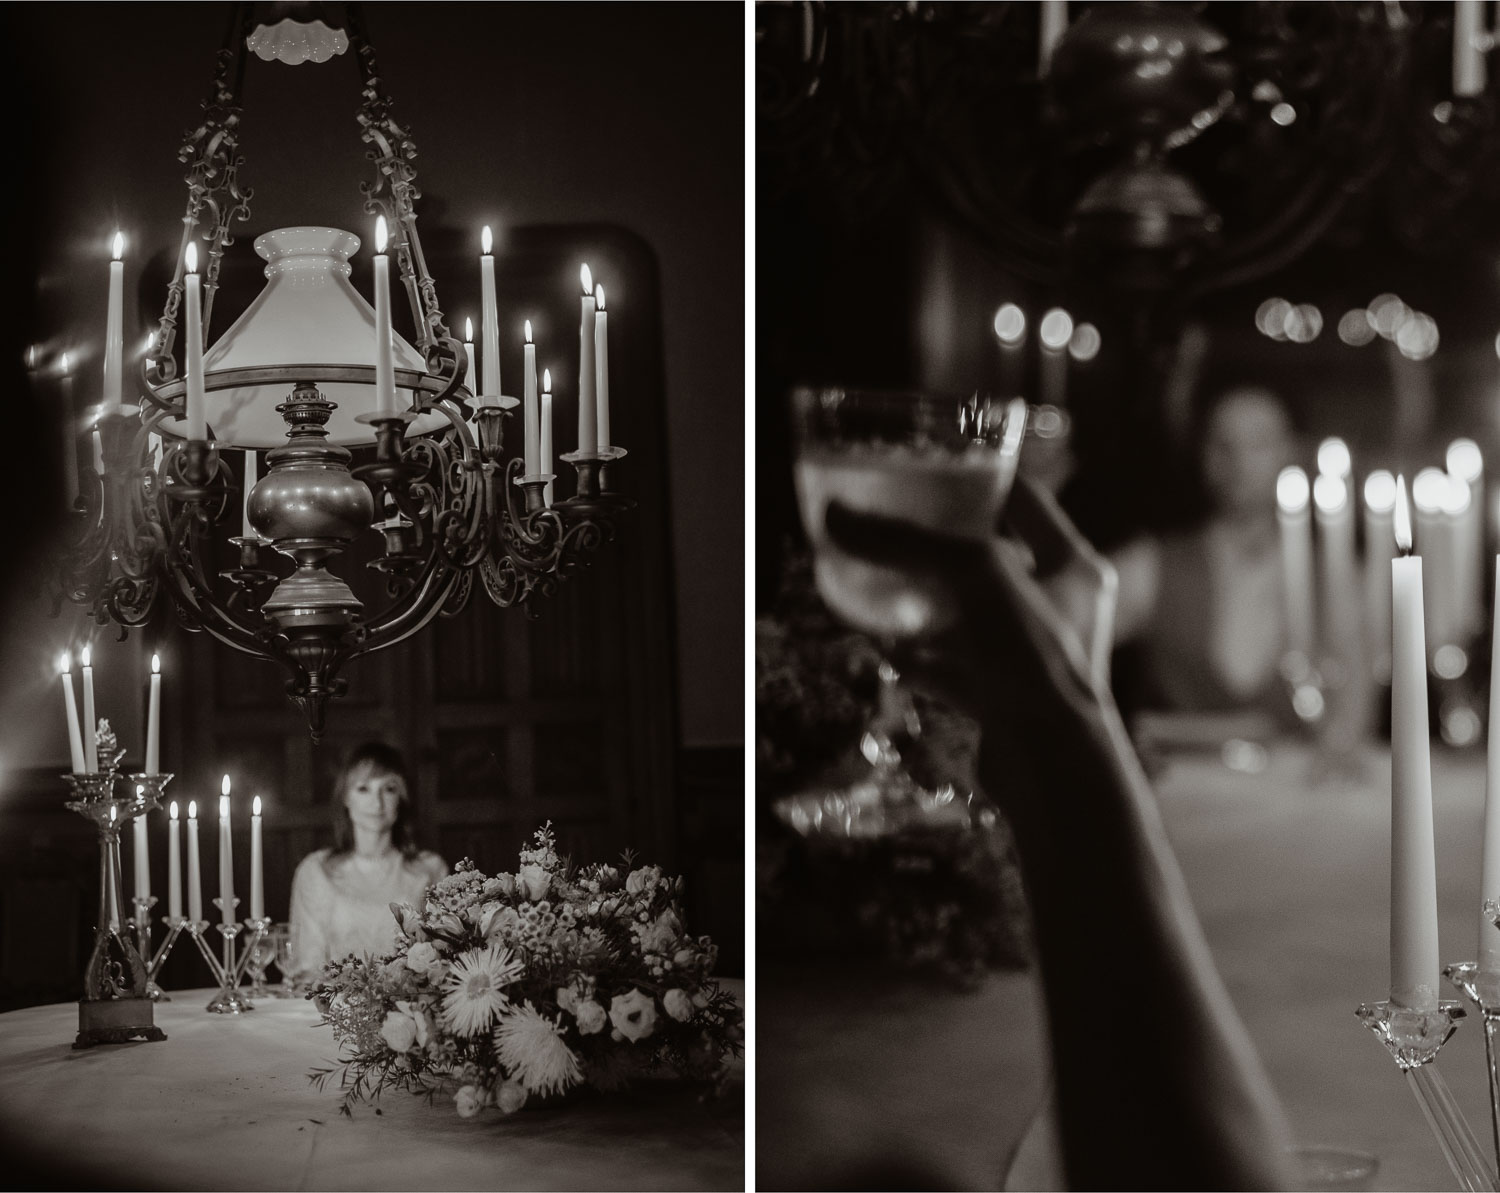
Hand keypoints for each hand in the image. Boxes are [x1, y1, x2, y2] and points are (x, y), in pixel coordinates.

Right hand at [824, 475, 1116, 717]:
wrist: (1052, 767)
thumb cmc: (1034, 658)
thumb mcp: (973, 575)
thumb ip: (906, 543)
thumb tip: (837, 518)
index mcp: (1073, 567)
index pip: (1025, 502)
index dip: (980, 482)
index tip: (932, 473)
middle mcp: (1060, 610)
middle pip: (991, 562)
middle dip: (938, 551)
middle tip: (893, 533)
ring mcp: (1032, 659)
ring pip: (968, 619)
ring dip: (924, 608)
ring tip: (879, 589)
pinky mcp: (1004, 701)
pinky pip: (955, 671)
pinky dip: (920, 661)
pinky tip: (886, 653)